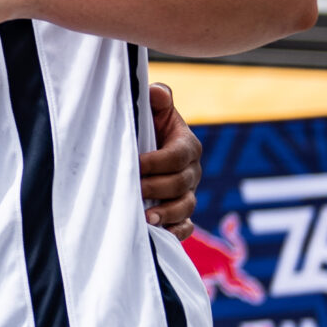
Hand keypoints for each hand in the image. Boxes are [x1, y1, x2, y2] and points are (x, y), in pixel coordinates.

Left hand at [140, 82, 199, 235]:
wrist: (145, 147)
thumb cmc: (147, 126)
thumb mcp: (151, 109)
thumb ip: (157, 99)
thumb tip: (157, 93)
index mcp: (187, 146)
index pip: (177, 156)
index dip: (157, 162)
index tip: (136, 164)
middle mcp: (192, 171)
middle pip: (181, 183)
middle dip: (157, 187)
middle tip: (134, 189)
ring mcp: (188, 193)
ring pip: (185, 207)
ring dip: (167, 213)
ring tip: (147, 218)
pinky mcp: (181, 213)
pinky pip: (185, 226)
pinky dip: (175, 232)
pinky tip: (160, 233)